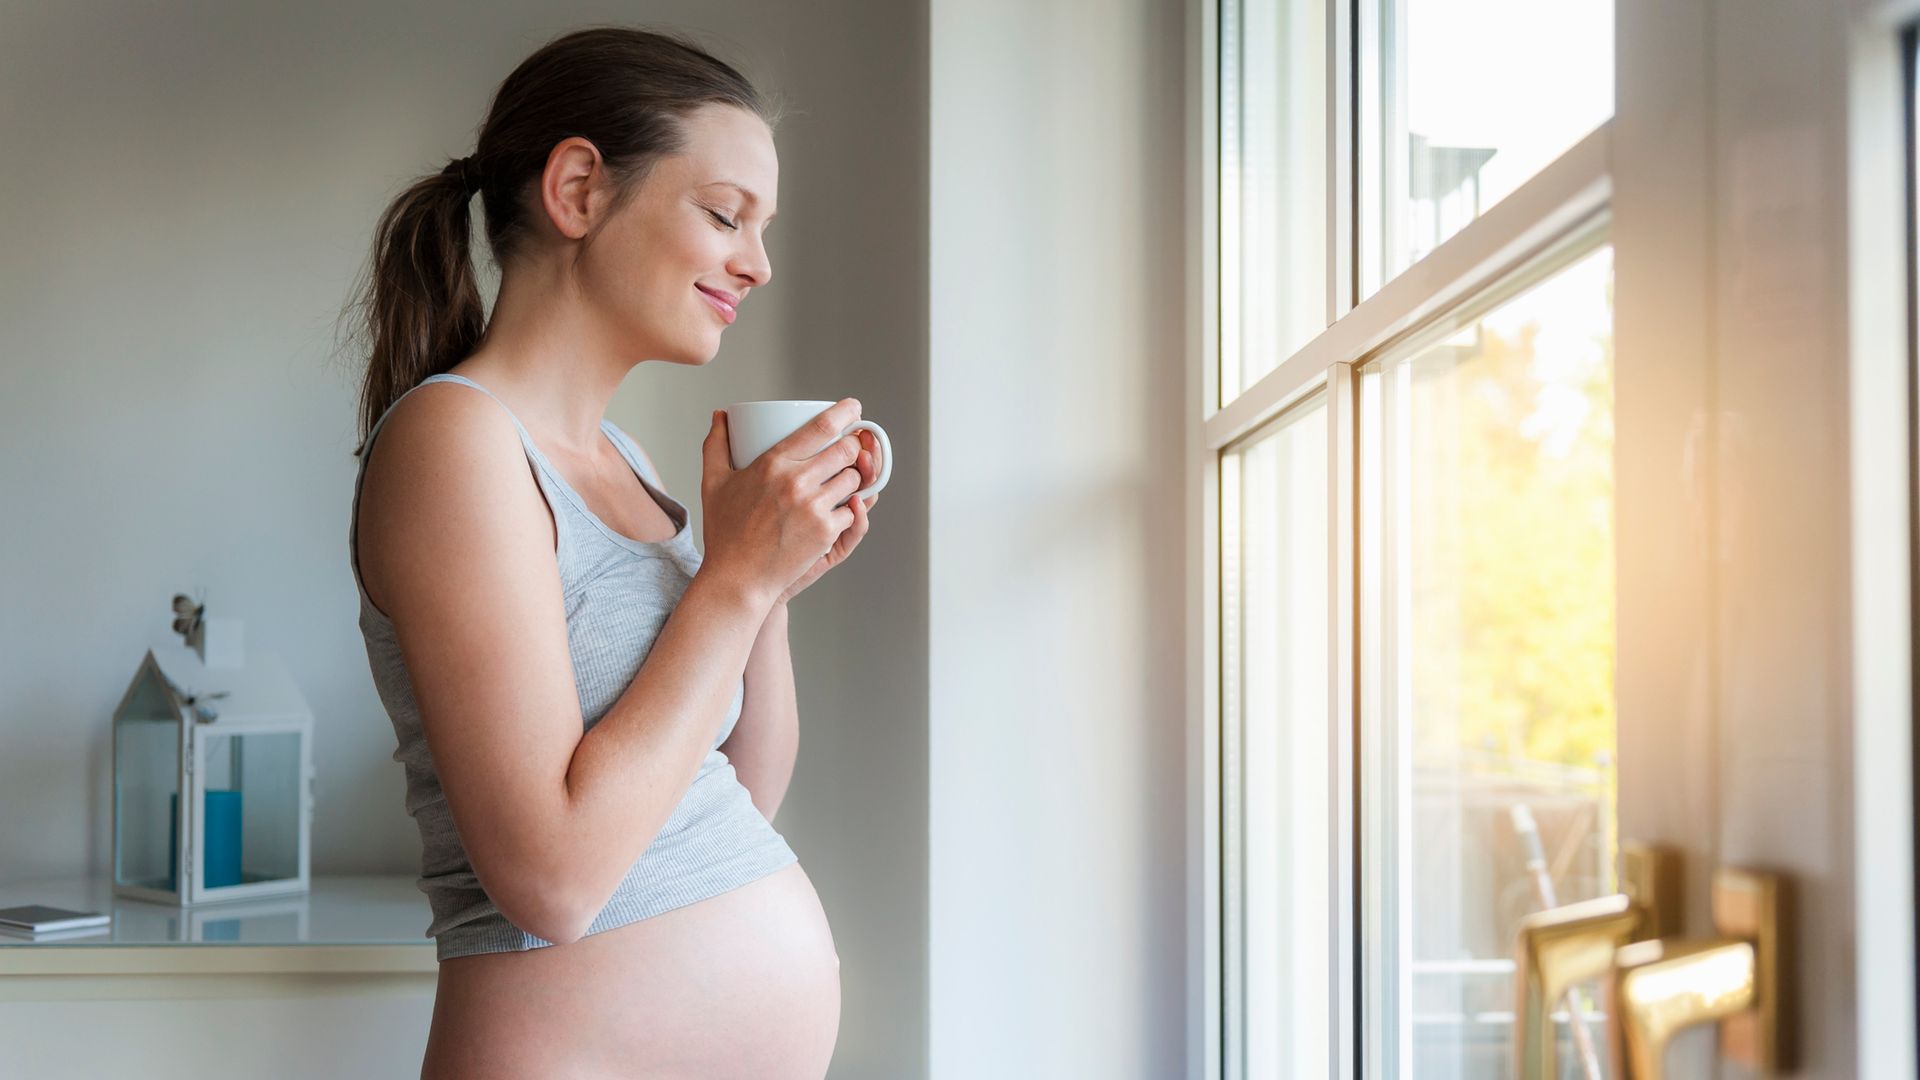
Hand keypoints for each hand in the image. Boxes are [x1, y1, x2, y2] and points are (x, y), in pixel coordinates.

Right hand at [699, 400, 874, 607]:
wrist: (737, 579)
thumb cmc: (724, 532)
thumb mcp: (713, 483)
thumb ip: (716, 445)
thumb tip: (720, 416)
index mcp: (773, 463)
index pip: (822, 427)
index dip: (845, 413)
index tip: (854, 408)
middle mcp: (797, 482)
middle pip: (846, 451)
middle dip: (853, 447)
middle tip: (849, 450)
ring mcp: (814, 508)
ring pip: (854, 481)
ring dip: (853, 479)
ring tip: (840, 483)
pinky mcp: (826, 532)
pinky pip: (852, 512)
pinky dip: (848, 511)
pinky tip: (836, 512)